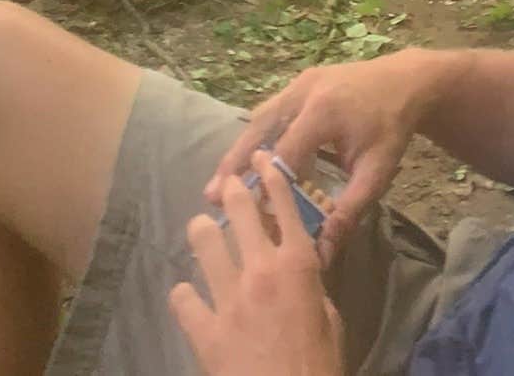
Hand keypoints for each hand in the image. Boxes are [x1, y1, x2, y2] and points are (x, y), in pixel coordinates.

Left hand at [163, 151, 346, 375]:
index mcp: (299, 269)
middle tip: (229, 186)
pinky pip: (182, 296)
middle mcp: (259, 272)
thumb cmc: (321, 365)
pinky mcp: (203, 326)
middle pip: (239, 213)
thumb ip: (313, 292)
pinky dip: (186, 295)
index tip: (261, 158)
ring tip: (202, 230)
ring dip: (202, 233)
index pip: (284, 210)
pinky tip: (189, 296)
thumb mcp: (331, 322)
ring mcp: (227, 298)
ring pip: (203, 242)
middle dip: (234, 192)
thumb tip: (300, 277)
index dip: (272, 178)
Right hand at [220, 49, 433, 236]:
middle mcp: (301, 93)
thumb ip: (349, 209)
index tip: (249, 212)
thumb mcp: (378, 171)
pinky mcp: (295, 84)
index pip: (284, 153)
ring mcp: (296, 85)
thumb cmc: (392, 129)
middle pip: (257, 131)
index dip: (265, 183)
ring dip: (238, 150)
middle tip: (211, 195)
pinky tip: (243, 157)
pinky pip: (268, 113)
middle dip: (233, 164)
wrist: (405, 82)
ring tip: (219, 180)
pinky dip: (254, 136)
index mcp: (323, 113)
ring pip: (257, 120)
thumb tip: (324, 251)